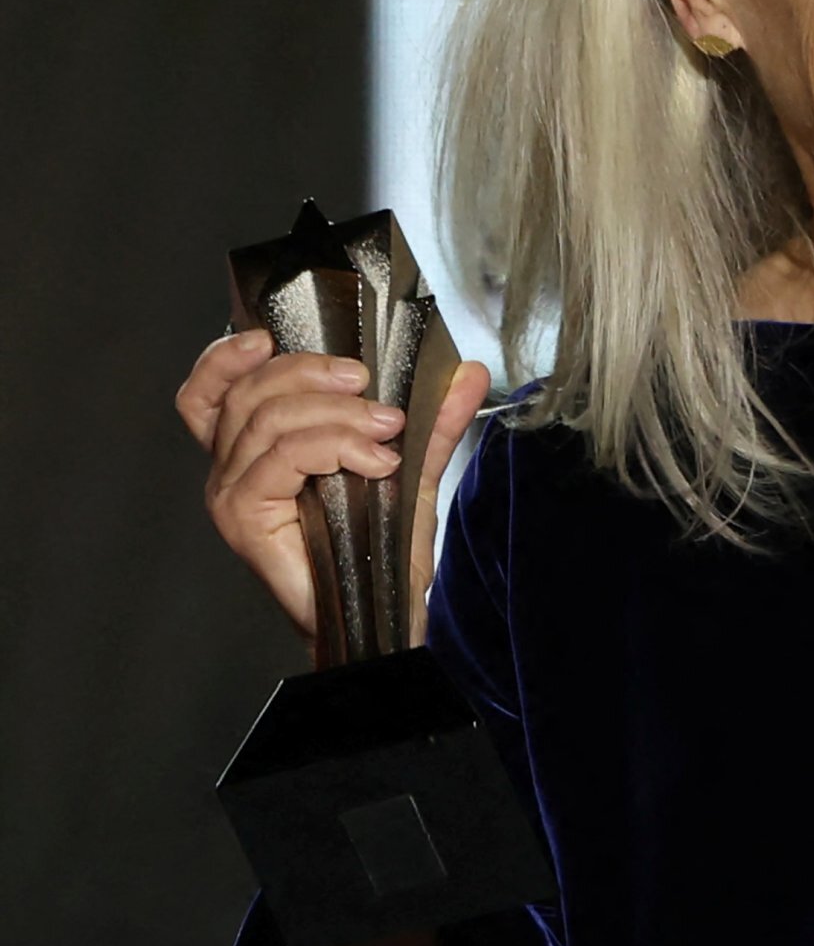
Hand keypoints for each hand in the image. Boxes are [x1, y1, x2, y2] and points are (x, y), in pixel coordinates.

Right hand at [176, 330, 490, 656]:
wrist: (383, 610)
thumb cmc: (381, 547)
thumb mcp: (410, 469)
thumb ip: (432, 421)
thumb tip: (467, 372)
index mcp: (254, 448)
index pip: (214, 390)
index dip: (227, 357)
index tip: (268, 335)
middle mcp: (232, 466)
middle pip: (248, 393)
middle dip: (310, 375)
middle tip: (369, 387)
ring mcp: (232, 491)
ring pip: (268, 420)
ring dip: (335, 414)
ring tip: (387, 429)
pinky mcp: (243, 514)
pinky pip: (279, 458)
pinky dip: (331, 447)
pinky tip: (373, 462)